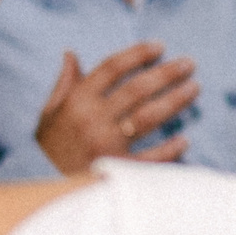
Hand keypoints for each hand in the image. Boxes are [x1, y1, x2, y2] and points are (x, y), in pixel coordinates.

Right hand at [34, 43, 199, 173]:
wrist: (41, 188)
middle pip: (136, 89)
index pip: (112, 68)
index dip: (137, 53)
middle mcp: (92, 119)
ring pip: (148, 117)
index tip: (160, 46)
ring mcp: (106, 144)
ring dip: (175, 101)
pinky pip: (150, 157)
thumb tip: (70, 54)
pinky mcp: (117, 169)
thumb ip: (64, 84)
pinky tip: (184, 139)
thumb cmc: (47, 148)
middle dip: (166, 73)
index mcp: (77, 101)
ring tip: (194, 88)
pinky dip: (169, 149)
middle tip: (189, 64)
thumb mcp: (48, 113)